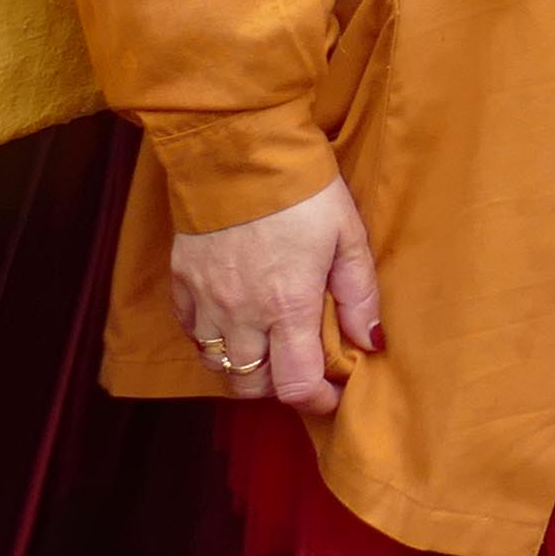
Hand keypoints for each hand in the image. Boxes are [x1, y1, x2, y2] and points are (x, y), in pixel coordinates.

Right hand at [166, 175, 380, 414]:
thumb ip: (360, 295)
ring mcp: (206, 300)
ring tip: (271, 348)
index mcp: (287, 307)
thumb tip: (372, 341)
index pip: (294, 385)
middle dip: (279, 387)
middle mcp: (241, 314)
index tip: (334, 394)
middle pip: (250, 384)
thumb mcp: (348, 239)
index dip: (316, 400)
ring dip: (245, 367)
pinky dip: (214, 340)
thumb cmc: (303, 193)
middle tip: (303, 368)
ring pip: (217, 364)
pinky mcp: (182, 282)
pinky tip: (237, 323)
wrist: (238, 154)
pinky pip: (192, 333)